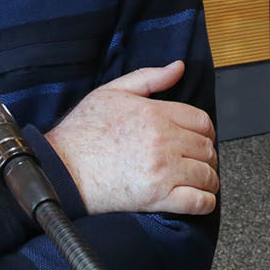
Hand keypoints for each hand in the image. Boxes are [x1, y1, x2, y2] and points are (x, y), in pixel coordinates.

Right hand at [44, 60, 217, 214]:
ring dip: (208, 179)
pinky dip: (205, 202)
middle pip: (207, 148)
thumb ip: (149, 78)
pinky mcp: (158, 198)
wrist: (61, 169)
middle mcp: (164, 141)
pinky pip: (198, 202)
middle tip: (197, 161)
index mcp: (156, 114)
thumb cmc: (82, 132)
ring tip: (199, 181)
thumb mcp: (112, 92)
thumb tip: (178, 67)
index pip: (202, 121)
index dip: (205, 131)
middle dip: (206, 155)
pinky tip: (199, 199)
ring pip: (208, 175)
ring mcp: (163, 171)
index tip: (199, 139)